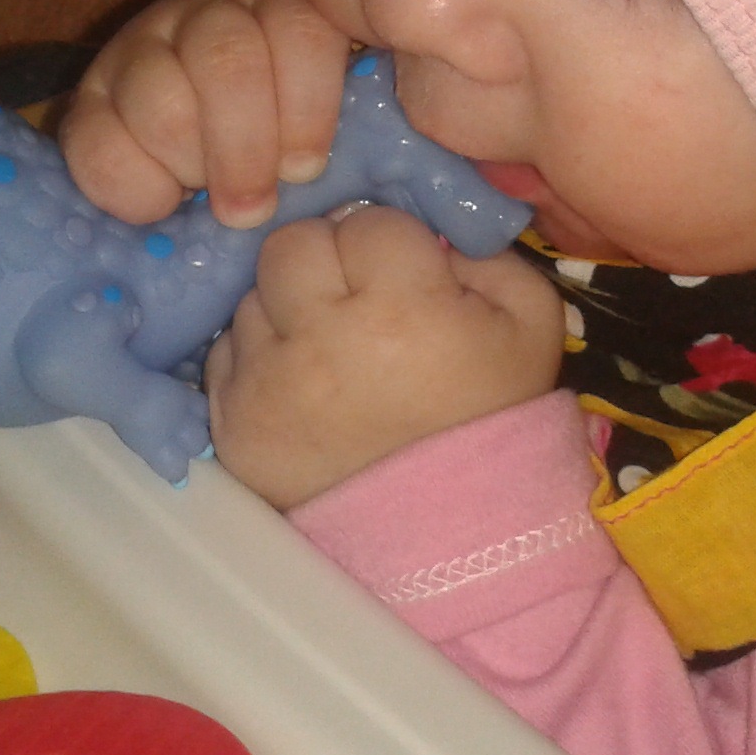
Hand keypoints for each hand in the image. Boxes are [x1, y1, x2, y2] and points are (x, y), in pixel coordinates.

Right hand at [61, 0, 353, 228]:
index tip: (304, 170)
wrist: (175, 152)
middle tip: (251, 210)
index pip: (300, 30)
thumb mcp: (307, 125)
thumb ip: (326, 133)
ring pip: (161, 101)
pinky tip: (159, 202)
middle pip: (226, 61)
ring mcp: (139, 46)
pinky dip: (136, 188)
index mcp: (277, 12)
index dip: (306, 107)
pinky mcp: (87, 96)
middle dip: (245, 149)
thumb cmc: (265, 145)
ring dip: (190, 165)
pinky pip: (99, 141)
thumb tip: (332, 169)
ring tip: (202, 194)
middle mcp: (207, 13)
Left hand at [208, 207, 564, 507]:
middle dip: (325, 259)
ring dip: (288, 310)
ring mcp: (264, 385)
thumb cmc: (490, 417)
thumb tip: (424, 230)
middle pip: (291, 244)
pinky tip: (302, 386)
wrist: (449, 531)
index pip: (367, 223)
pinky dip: (260, 361)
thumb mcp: (528, 323)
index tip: (407, 278)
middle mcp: (317, 340)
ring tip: (330, 350)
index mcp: (398, 307)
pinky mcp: (231, 426)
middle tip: (356, 296)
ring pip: (253, 297)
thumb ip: (484, 253)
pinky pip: (226, 356)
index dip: (391, 244)